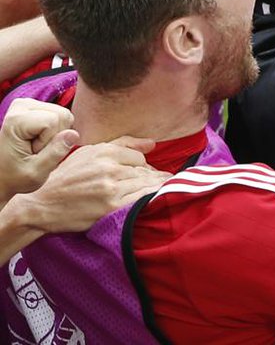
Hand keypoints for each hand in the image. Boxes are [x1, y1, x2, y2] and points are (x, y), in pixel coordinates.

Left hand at [0, 99, 77, 198]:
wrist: (2, 175)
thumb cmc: (15, 176)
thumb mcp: (35, 173)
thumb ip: (55, 153)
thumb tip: (74, 134)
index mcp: (15, 119)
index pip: (53, 121)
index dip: (49, 141)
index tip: (32, 153)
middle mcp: (21, 105)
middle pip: (62, 115)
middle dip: (56, 136)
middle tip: (36, 151)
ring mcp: (29, 104)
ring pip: (64, 115)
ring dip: (57, 134)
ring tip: (37, 147)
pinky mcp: (36, 107)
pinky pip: (62, 116)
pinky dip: (56, 131)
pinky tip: (40, 140)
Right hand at [17, 136, 167, 233]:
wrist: (40, 205)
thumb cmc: (64, 178)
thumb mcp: (88, 153)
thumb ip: (122, 145)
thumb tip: (152, 144)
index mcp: (104, 151)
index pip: (139, 157)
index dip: (142, 167)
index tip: (142, 174)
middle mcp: (109, 167)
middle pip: (144, 171)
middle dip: (151, 178)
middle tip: (155, 184)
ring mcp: (111, 187)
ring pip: (146, 184)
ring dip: (153, 188)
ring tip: (157, 191)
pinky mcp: (112, 206)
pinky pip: (141, 199)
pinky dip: (149, 199)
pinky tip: (152, 201)